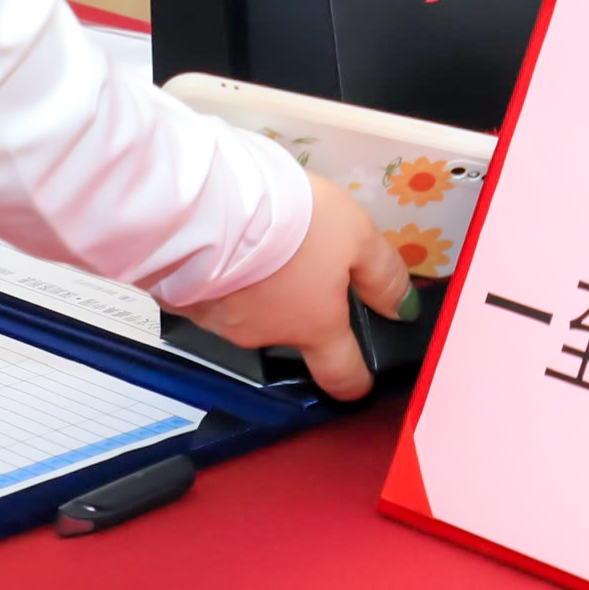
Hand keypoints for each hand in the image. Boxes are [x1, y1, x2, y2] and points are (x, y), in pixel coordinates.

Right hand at [181, 175, 412, 402]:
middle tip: (301, 266)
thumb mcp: (357, 236)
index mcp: (314, 326)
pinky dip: (223, 278)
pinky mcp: (184, 302)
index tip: (360, 383)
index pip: (340, 374)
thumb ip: (382, 276)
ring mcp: (221, 324)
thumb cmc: (295, 222)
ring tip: (260, 242)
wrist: (212, 206)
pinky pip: (210, 295)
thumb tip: (403, 312)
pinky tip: (223, 245)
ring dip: (258, 288)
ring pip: (249, 312)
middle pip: (291, 333)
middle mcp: (267, 335)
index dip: (355, 382)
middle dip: (299, 309)